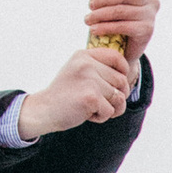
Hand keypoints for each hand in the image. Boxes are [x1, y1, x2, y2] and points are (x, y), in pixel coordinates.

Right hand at [17, 42, 139, 139]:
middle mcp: (86, 64)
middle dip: (117, 96)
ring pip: (118, 97)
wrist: (44, 110)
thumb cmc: (65, 94)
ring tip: (92, 108)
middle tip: (101, 103)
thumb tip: (128, 73)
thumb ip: (98, 68)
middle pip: (122, 81)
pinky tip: (86, 114)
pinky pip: (110, 111)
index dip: (124, 71)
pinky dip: (101, 117)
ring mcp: (89, 79)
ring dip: (110, 108)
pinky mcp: (91, 96)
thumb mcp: (78, 72)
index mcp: (83, 55)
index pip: (117, 57)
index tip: (119, 84)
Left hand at [84, 0, 157, 59]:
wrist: (125, 46)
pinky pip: (123, 26)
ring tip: (87, 19)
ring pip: (121, 11)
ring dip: (100, 15)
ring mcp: (150, 15)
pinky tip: (94, 30)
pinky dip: (105, 28)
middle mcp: (151, 0)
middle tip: (90, 5)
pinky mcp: (147, 30)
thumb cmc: (116, 17)